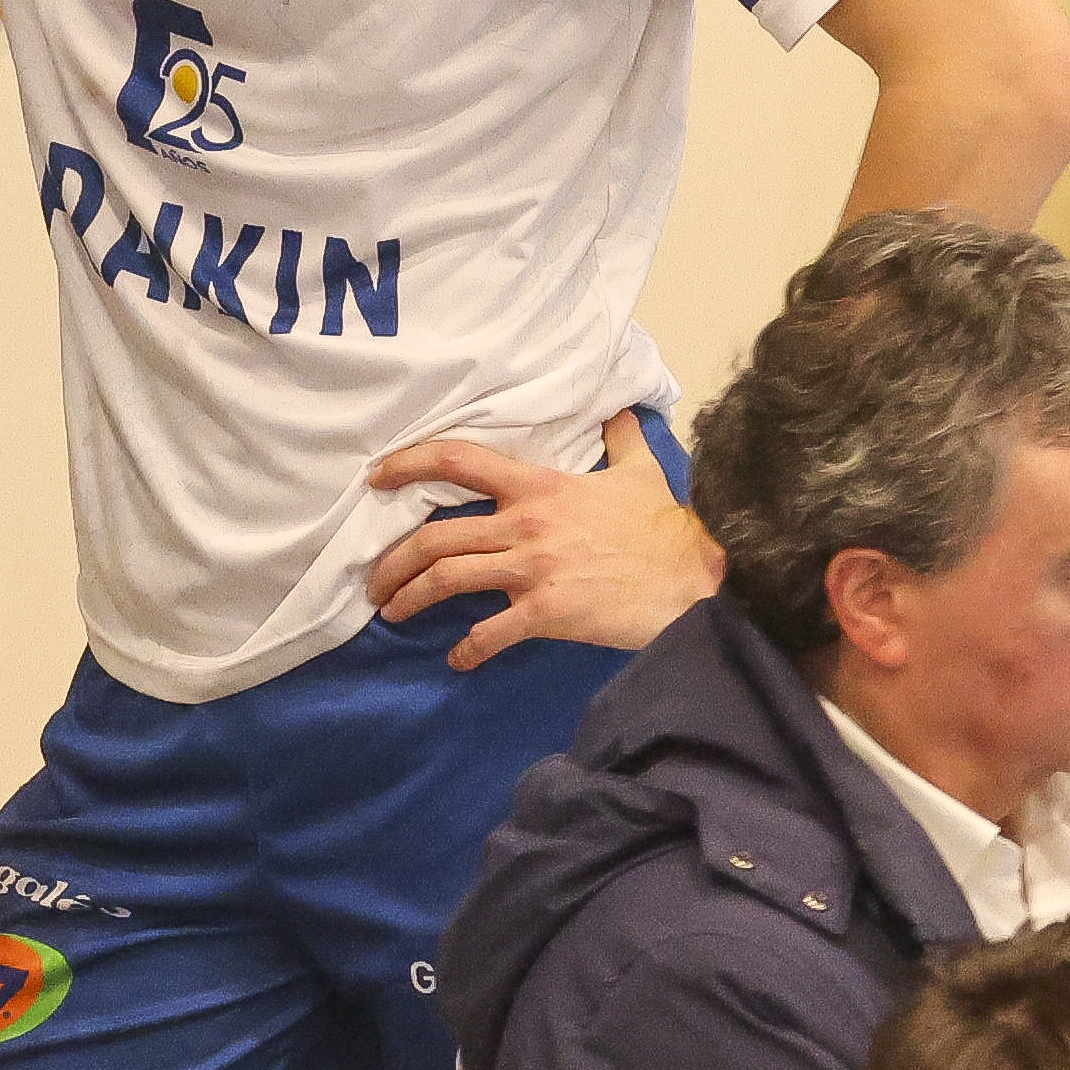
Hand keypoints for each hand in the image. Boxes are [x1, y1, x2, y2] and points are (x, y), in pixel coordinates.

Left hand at [361, 410, 722, 669]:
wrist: (695, 579)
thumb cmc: (663, 529)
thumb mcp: (640, 473)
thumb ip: (622, 439)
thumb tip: (622, 410)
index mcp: (538, 485)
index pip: (459, 461)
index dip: (410, 464)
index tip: (377, 477)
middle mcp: (524, 523)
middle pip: (435, 536)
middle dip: (393, 560)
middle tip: (375, 579)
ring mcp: (533, 569)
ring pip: (448, 580)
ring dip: (410, 599)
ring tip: (392, 613)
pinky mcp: (547, 613)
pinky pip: (491, 633)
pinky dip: (468, 650)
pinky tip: (459, 660)